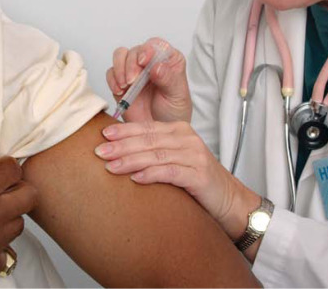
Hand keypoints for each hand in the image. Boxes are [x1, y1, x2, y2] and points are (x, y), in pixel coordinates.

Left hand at [95, 120, 259, 240]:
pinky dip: (151, 174)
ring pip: (156, 155)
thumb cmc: (195, 179)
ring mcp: (194, 155)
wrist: (227, 199)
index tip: (103, 135)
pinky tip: (136, 179)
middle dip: (122, 146)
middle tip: (100, 152)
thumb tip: (117, 150)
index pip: (146, 127)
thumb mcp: (173, 159)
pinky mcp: (199, 175)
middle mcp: (187, 138)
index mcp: (178, 130)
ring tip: (111, 167)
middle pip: (148, 140)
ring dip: (131, 161)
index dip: (123, 131)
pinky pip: (170, 172)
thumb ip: (152, 151)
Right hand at [106, 37, 191, 122]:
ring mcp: (134, 71)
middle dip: (131, 64)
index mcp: (169, 60)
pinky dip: (112, 80)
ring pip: (121, 55)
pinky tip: (119, 91)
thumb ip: (168, 79)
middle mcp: (150, 62)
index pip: (156, 45)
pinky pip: (111, 72)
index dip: (148, 49)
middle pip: (136, 50)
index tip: (144, 61)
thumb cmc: (173, 113)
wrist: (158, 134)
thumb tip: (157, 66)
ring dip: (120, 68)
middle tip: (132, 81)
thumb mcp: (177, 96)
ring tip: (125, 86)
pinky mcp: (120, 81)